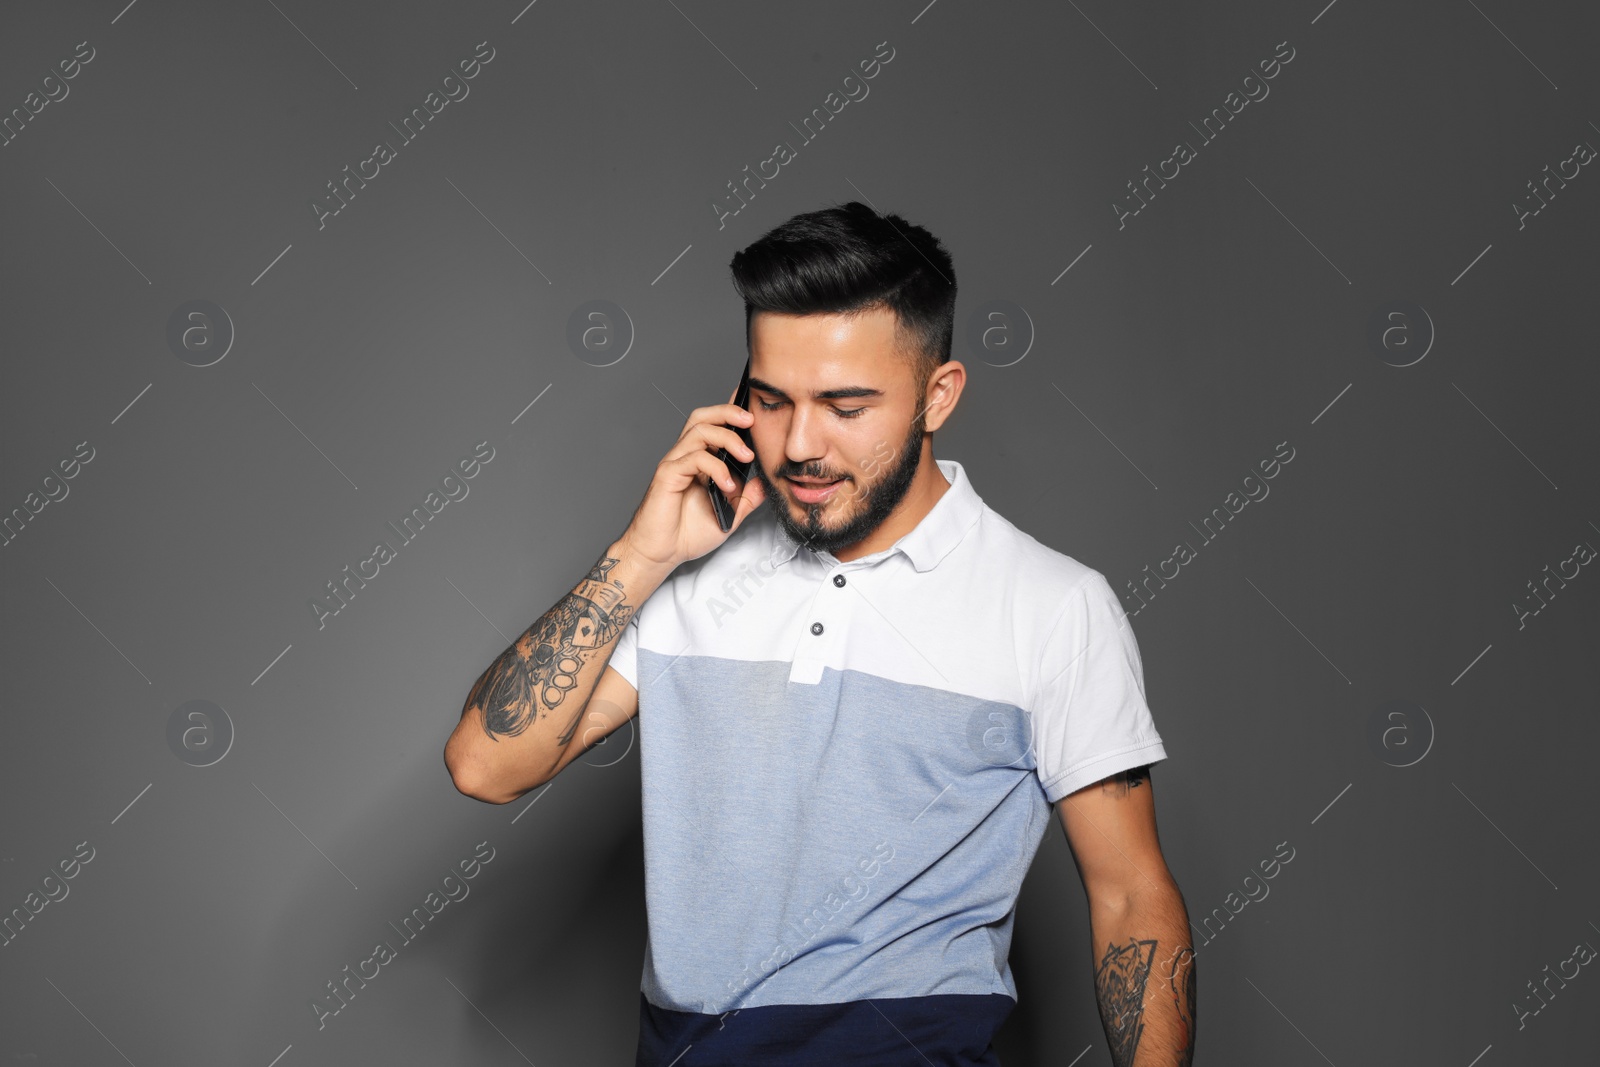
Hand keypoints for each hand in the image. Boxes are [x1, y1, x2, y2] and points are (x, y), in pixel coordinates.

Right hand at [622, 382, 765, 571]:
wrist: (662, 554)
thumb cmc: (687, 533)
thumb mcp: (730, 514)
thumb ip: (747, 496)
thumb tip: (765, 481)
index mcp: (699, 461)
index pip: (715, 426)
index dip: (731, 411)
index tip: (753, 405)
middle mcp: (685, 456)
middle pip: (703, 417)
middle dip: (728, 412)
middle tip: (752, 420)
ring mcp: (675, 464)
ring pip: (699, 431)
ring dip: (727, 439)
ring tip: (747, 455)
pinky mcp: (668, 475)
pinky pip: (693, 458)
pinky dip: (715, 467)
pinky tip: (727, 484)